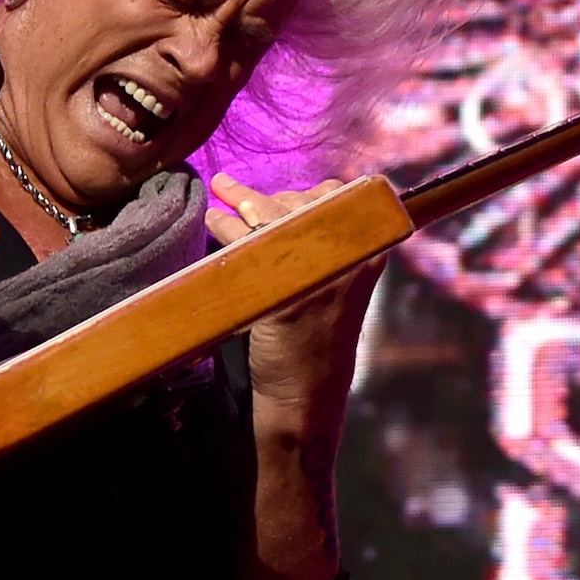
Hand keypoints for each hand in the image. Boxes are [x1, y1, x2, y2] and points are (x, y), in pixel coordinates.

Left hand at [206, 173, 384, 425]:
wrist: (308, 391)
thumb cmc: (319, 337)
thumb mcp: (338, 287)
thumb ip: (326, 248)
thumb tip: (287, 203)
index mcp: (366, 254)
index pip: (340, 198)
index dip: (306, 192)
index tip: (280, 194)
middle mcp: (347, 261)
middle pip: (301, 205)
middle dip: (265, 196)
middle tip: (232, 188)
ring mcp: (317, 277)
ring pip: (274, 220)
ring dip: (240, 201)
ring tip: (219, 193)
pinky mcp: (284, 295)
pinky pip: (250, 248)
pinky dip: (227, 229)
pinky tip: (212, 221)